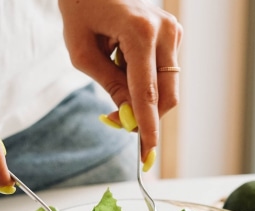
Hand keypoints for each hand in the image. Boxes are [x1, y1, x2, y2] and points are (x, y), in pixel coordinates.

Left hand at [58, 0, 182, 160]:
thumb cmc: (81, 11)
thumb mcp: (84, 54)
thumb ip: (110, 86)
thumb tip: (129, 117)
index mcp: (140, 32)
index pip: (147, 91)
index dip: (148, 125)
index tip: (148, 152)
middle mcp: (164, 30)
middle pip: (166, 94)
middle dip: (147, 116)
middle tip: (119, 122)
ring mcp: (173, 30)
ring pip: (168, 86)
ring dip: (145, 100)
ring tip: (116, 88)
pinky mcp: (173, 34)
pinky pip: (165, 73)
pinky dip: (149, 84)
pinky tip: (126, 68)